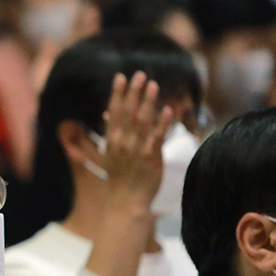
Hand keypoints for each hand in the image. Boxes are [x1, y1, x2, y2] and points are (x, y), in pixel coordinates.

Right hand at [101, 71, 172, 206]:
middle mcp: (121, 142)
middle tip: (140, 74)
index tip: (121, 77)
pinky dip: (162, 123)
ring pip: (142, 121)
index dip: (117, 93)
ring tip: (153, 85)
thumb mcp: (110, 153)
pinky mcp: (150, 157)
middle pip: (128, 112)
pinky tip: (167, 110)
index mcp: (111, 140)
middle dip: (133, 92)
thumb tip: (108, 113)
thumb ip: (111, 131)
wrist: (125, 200)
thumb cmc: (119, 176)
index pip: (114, 112)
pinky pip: (157, 137)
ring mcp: (135, 149)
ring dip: (147, 102)